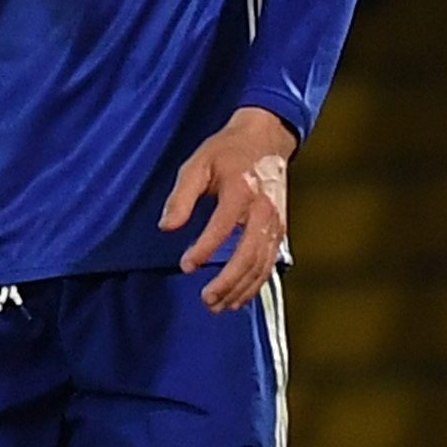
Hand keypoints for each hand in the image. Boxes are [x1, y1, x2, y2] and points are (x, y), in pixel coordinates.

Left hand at [160, 106, 296, 312]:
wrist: (266, 140)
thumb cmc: (227, 152)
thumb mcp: (198, 164)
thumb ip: (181, 196)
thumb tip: (167, 227)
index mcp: (241, 190)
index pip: (223, 226)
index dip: (204, 249)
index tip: (186, 265)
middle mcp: (263, 210)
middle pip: (249, 254)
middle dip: (227, 281)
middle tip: (206, 299)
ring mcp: (275, 222)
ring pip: (261, 265)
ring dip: (240, 289)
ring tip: (218, 305)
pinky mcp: (280, 231)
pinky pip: (269, 264)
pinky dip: (255, 284)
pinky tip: (238, 297)